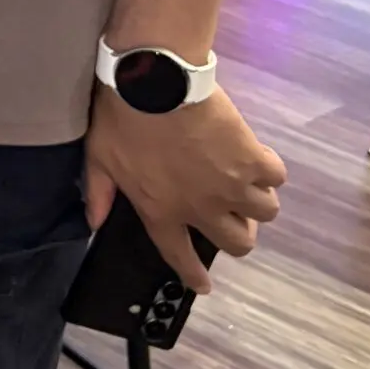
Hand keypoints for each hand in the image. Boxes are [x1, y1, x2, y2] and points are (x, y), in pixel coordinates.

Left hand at [86, 84, 286, 290]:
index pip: (179, 254)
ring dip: (258, 205)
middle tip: (235, 219)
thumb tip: (93, 223)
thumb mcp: (98, 158)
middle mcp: (202, 208)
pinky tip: (260, 161)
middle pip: (238, 242)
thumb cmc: (122, 118)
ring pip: (265, 214)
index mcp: (162, 210)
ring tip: (250, 188)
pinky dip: (270, 171)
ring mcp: (231, 185)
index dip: (193, 274)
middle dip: (239, 236)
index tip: (204, 287)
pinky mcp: (252, 159)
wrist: (156, 81)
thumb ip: (98, 193)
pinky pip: (276, 177)